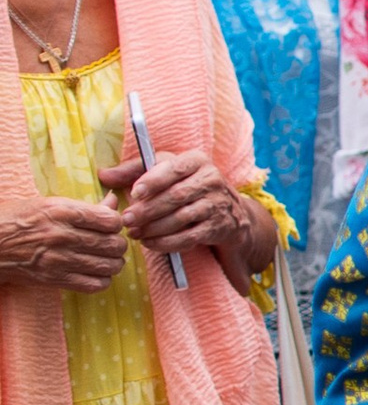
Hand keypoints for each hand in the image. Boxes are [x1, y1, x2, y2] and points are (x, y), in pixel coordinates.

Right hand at [0, 195, 128, 290]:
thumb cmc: (19, 219)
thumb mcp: (49, 204)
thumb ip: (84, 206)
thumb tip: (113, 202)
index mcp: (62, 212)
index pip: (110, 220)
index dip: (116, 224)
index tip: (111, 226)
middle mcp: (62, 236)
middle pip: (112, 244)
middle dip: (118, 244)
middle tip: (113, 244)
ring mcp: (58, 260)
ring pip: (107, 266)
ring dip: (114, 263)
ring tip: (109, 259)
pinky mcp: (54, 279)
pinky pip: (93, 285)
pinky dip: (102, 280)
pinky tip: (97, 274)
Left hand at [103, 146, 255, 266]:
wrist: (228, 211)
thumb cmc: (186, 185)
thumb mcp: (165, 170)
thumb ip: (133, 171)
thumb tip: (103, 175)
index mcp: (196, 160)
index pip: (175, 168)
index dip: (154, 181)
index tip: (134, 192)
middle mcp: (210, 180)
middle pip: (177, 196)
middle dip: (148, 210)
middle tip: (126, 219)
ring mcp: (216, 205)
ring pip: (182, 218)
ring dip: (154, 228)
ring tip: (133, 233)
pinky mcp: (217, 228)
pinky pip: (189, 237)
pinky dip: (167, 243)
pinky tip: (149, 243)